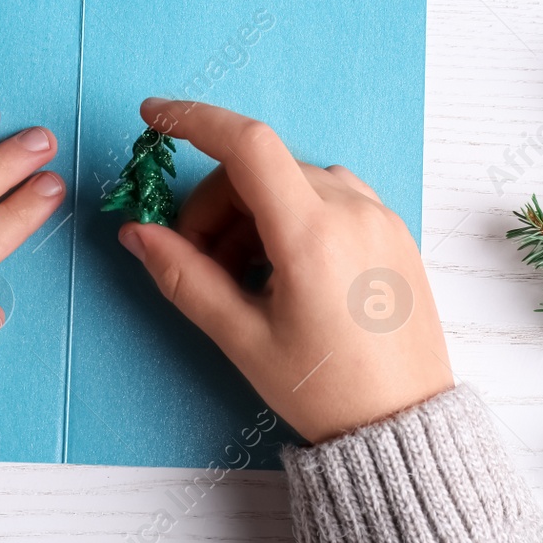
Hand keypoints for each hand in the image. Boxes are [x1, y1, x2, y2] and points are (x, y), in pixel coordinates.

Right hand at [117, 99, 451, 443]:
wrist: (404, 424)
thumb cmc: (327, 391)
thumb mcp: (243, 337)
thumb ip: (184, 277)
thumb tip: (138, 233)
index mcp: (313, 234)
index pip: (247, 145)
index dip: (193, 120)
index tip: (154, 117)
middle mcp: (352, 210)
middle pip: (260, 169)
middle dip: (214, 204)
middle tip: (196, 262)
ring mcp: (379, 216)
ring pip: (292, 181)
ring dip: (251, 211)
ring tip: (242, 277)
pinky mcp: (393, 230)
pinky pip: (328, 196)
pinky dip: (291, 215)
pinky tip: (281, 270)